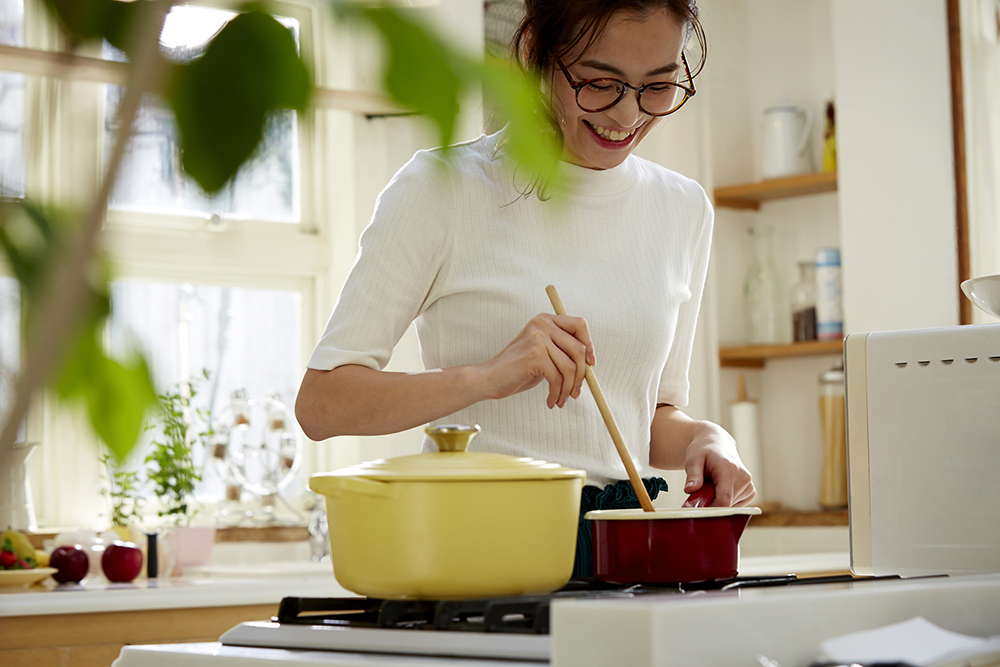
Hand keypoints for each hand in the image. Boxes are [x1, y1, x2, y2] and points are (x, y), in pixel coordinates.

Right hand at [479, 313, 595, 408]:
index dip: (589, 345)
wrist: (489, 379)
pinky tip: (551, 401)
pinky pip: (558, 378)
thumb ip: (563, 351)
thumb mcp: (543, 355)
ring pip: (570, 367)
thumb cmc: (517, 370)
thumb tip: (590, 363)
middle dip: (582, 375)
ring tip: (561, 399)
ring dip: (568, 389)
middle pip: (579, 349)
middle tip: (575, 393)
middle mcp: (542, 325)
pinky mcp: (535, 355)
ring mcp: (538, 339)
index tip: (590, 364)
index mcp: (545, 320)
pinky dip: (557, 393)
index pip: (579, 325)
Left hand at [681, 422, 755, 507]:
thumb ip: (693, 476)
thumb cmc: (703, 450)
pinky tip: (720, 489)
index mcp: (730, 470)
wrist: (716, 443)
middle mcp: (743, 478)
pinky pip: (737, 505)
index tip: (695, 509)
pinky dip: (726, 501)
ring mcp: (749, 484)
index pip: (723, 501)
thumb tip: (690, 490)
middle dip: (710, 504)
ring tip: (711, 486)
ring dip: (718, 502)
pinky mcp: (751, 490)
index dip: (709, 510)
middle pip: (726, 505)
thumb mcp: (693, 459)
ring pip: (731, 507)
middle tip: (700, 491)